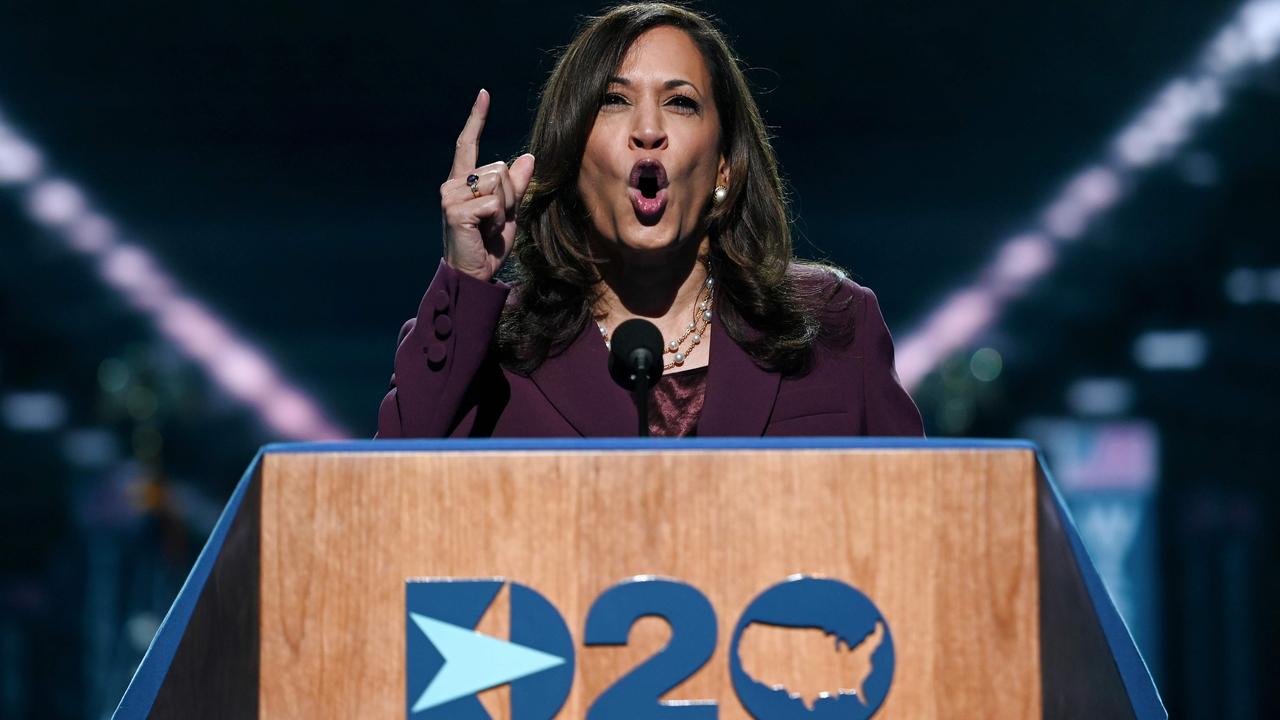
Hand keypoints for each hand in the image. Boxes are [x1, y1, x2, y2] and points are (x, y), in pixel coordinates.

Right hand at [440, 89, 535, 281]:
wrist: (474, 274)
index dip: (477, 118)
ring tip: (489, 227)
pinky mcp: (455, 211)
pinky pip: (494, 203)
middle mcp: (452, 183)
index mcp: (463, 180)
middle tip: (494, 220)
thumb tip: (529, 157)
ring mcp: (451, 196)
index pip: (468, 142)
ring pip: (499, 183)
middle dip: (509, 195)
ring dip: (504, 208)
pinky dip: (497, 220)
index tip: (484, 94)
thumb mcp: (509, 211)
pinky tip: (484, 233)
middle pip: (500, 168)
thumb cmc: (489, 244)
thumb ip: (517, 185)